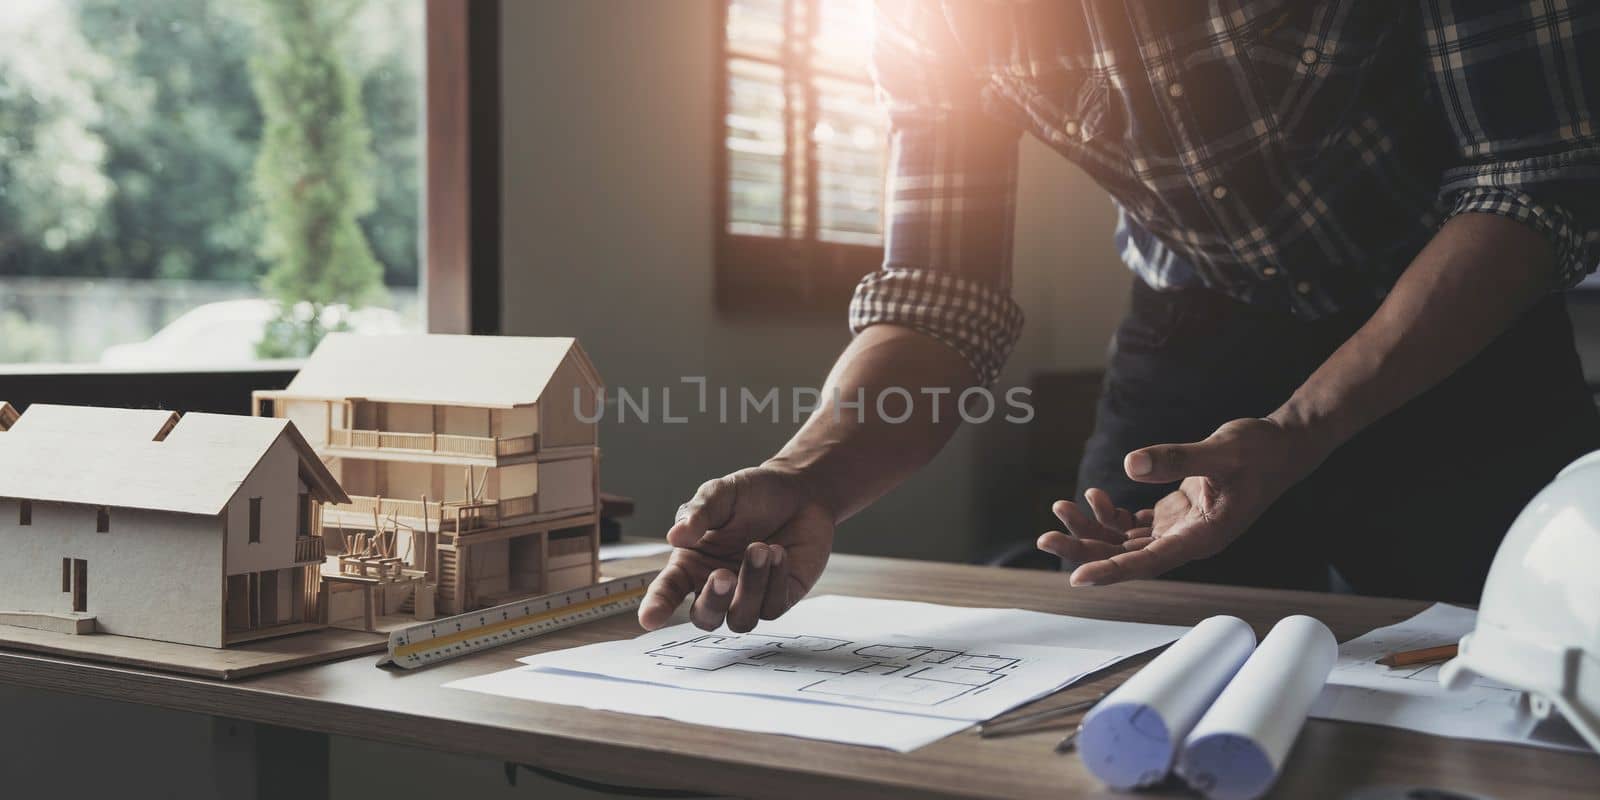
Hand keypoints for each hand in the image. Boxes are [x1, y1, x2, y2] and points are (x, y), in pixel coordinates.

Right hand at [638, 465, 834, 631]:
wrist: (801, 491)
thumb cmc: (753, 494)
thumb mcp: (721, 494)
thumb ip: (699, 514)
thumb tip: (675, 536)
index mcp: (692, 564)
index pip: (667, 591)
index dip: (656, 607)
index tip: (649, 619)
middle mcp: (716, 586)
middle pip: (705, 617)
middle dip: (712, 601)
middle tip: (723, 575)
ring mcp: (748, 597)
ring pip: (740, 619)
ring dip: (750, 586)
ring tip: (760, 547)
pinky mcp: (780, 598)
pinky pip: (772, 607)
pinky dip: (775, 580)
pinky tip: (779, 552)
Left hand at [1036, 418, 1324, 585]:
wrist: (1282, 446)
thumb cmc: (1259, 450)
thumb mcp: (1221, 449)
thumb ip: (1177, 457)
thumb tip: (1131, 464)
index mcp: (1203, 536)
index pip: (1150, 561)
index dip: (1113, 571)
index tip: (1078, 578)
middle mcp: (1189, 540)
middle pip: (1128, 557)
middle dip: (1086, 549)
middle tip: (1045, 538)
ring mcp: (1181, 530)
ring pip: (1126, 543)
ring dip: (1092, 531)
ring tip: (1061, 508)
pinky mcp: (1176, 515)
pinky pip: (1135, 526)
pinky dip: (1111, 515)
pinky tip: (1096, 498)